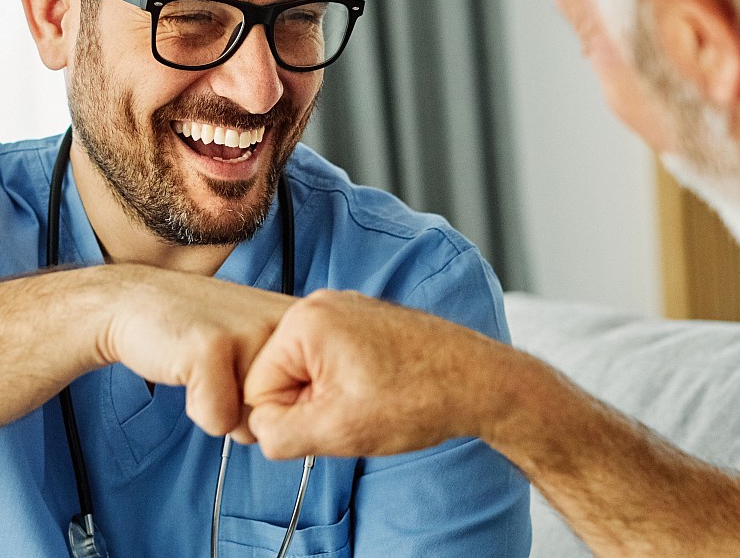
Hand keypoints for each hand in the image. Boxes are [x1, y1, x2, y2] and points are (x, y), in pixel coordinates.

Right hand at [95, 265, 293, 438]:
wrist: (140, 301)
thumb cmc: (203, 332)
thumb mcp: (264, 345)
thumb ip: (295, 379)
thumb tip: (305, 433)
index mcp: (307, 322)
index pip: (314, 404)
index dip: (276, 403)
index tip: (250, 367)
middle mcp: (287, 322)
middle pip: (283, 416)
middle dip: (248, 407)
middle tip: (224, 365)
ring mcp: (251, 333)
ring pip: (252, 424)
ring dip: (224, 408)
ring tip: (209, 364)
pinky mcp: (212, 349)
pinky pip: (218, 422)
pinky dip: (197, 407)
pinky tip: (187, 366)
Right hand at [243, 289, 509, 458]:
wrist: (481, 382)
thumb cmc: (418, 400)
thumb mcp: (335, 430)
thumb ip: (278, 434)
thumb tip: (259, 430)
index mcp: (305, 322)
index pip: (258, 389)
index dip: (290, 420)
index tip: (332, 421)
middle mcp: (321, 305)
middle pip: (282, 376)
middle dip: (311, 406)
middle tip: (355, 414)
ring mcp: (346, 311)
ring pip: (309, 373)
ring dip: (331, 399)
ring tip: (372, 404)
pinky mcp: (366, 323)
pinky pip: (334, 363)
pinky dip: (351, 385)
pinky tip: (381, 393)